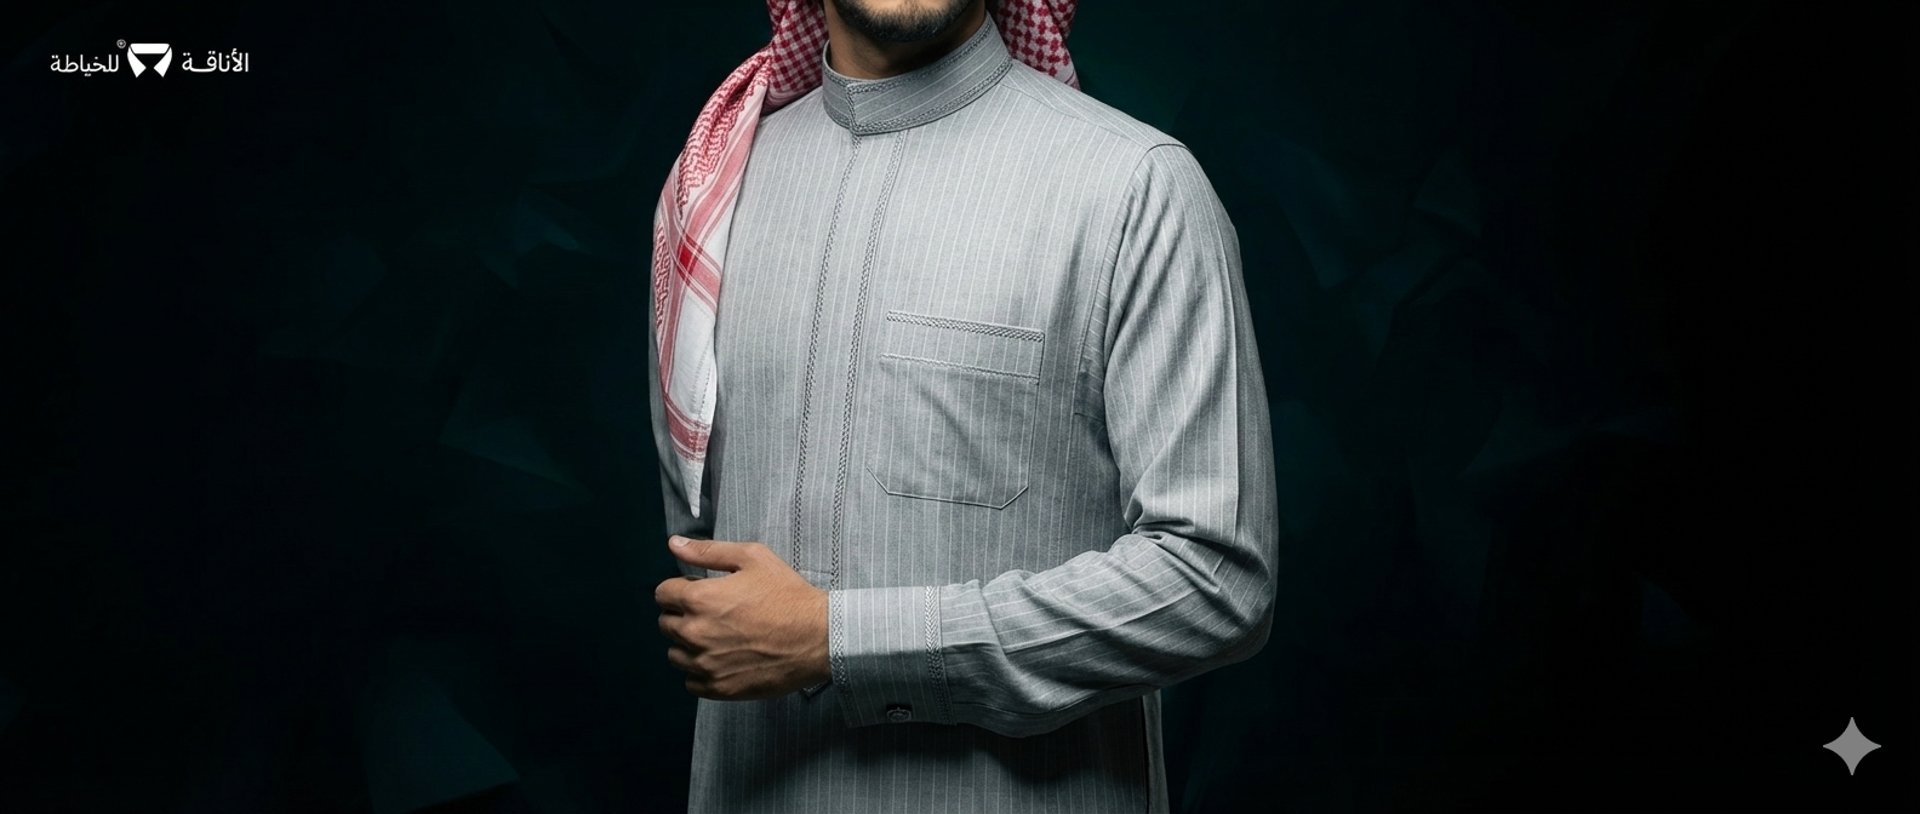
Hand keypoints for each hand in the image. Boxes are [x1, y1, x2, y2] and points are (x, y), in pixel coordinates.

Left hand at [655, 535, 830, 699]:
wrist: (818, 637)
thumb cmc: (788, 595)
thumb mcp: (753, 558)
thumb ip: (708, 551)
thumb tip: (674, 544)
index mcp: (699, 599)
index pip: (662, 594)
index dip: (680, 589)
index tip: (698, 591)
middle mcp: (695, 633)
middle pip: (666, 624)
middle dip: (682, 615)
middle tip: (712, 612)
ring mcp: (706, 664)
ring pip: (675, 654)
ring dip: (688, 644)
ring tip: (717, 637)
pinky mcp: (719, 687)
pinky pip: (690, 682)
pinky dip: (700, 672)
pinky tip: (722, 659)